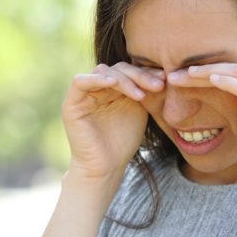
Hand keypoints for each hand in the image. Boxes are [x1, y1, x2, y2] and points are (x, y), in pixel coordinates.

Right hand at [62, 62, 164, 181]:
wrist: (106, 167)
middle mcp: (97, 87)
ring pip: (103, 71)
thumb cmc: (123, 142)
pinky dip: (97, 79)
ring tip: (141, 94)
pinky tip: (114, 84)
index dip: (146, 72)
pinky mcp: (71, 103)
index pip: (130, 70)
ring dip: (124, 80)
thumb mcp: (139, 110)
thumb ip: (144, 90)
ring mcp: (83, 94)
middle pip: (118, 68)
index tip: (166, 79)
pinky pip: (80, 82)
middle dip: (139, 76)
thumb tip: (163, 71)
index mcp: (113, 88)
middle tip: (158, 85)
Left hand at [167, 48, 236, 182]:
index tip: (179, 73)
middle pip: (232, 67)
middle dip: (202, 69)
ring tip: (185, 74)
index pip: (232, 66)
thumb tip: (222, 80)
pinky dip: (228, 82)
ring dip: (208, 72)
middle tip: (174, 74)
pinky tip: (211, 80)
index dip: (206, 66)